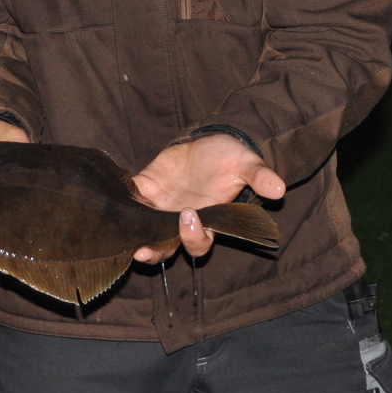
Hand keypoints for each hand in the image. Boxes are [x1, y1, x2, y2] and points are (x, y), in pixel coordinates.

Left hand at [130, 134, 285, 262]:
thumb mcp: (246, 164)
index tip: (190, 215)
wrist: (211, 141)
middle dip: (154, 251)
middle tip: (142, 251)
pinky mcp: (144, 189)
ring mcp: (160, 208)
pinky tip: (112, 198)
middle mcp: (180, 221)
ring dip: (130, 234)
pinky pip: (128, 201)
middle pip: (166, 246)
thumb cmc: (230, 158)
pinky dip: (120, 202)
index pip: (199, 241)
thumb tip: (279, 188)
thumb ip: (259, 177)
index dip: (193, 236)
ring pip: (142, 230)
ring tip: (118, 235)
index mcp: (206, 221)